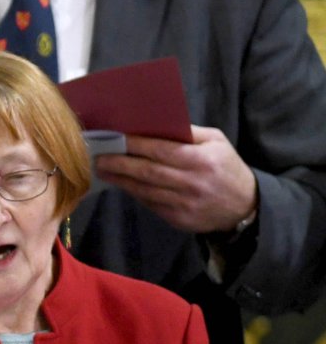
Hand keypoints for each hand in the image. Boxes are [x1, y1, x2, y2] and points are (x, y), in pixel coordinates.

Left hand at [94, 127, 259, 235]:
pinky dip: (134, 193)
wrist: (244, 206)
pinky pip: (150, 204)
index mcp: (202, 160)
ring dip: (121, 180)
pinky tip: (122, 184)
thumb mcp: (217, 143)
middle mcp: (191, 183)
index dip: (136, 145)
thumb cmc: (226, 167)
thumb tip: (158, 125)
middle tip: (100, 158)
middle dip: (121, 164)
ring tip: (104, 170)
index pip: (162, 150)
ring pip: (145, 190)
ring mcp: (183, 203)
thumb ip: (190, 134)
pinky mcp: (177, 219)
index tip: (116, 138)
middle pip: (148, 172)